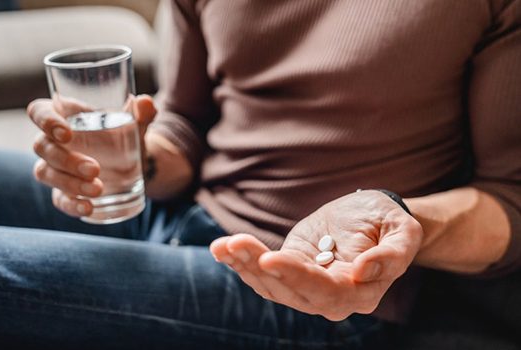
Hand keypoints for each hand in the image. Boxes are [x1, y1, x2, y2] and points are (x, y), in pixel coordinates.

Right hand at [27, 95, 155, 217]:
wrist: (136, 163)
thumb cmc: (126, 135)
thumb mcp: (136, 124)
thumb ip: (142, 113)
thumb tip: (145, 103)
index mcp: (66, 116)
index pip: (39, 111)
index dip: (45, 120)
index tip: (66, 134)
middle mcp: (54, 141)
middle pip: (42, 147)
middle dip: (66, 160)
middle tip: (95, 169)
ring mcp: (56, 167)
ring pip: (45, 173)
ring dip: (69, 183)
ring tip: (99, 189)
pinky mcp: (64, 191)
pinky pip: (59, 199)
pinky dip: (71, 205)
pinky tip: (89, 208)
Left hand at [210, 190, 422, 320]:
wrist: (372, 219)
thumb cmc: (390, 223)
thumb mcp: (404, 231)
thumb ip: (392, 254)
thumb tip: (362, 271)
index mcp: (359, 292)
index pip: (325, 292)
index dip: (297, 276)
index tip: (271, 258)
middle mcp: (330, 298)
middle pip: (290, 291)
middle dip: (260, 269)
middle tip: (234, 244)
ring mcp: (307, 286)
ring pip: (271, 285)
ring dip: (244, 266)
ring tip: (222, 245)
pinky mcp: (291, 270)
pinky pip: (265, 274)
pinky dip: (242, 262)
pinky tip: (223, 248)